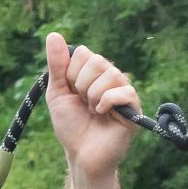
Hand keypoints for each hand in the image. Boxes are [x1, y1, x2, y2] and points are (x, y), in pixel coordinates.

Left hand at [44, 32, 140, 180]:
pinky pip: (122, 91)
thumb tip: (53, 34)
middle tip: (83, 104)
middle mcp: (111, 78)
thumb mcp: (58, 93)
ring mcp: (123, 91)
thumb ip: (57, 65)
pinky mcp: (133, 107)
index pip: (82, 53)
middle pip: (96, 60)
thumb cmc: (71, 126)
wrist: (81, 154)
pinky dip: (106, 102)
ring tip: (93, 111)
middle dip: (82, 85)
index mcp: (93, 72)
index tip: (72, 93)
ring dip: (93, 96)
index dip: (71, 74)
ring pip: (110, 74)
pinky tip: (102, 114)